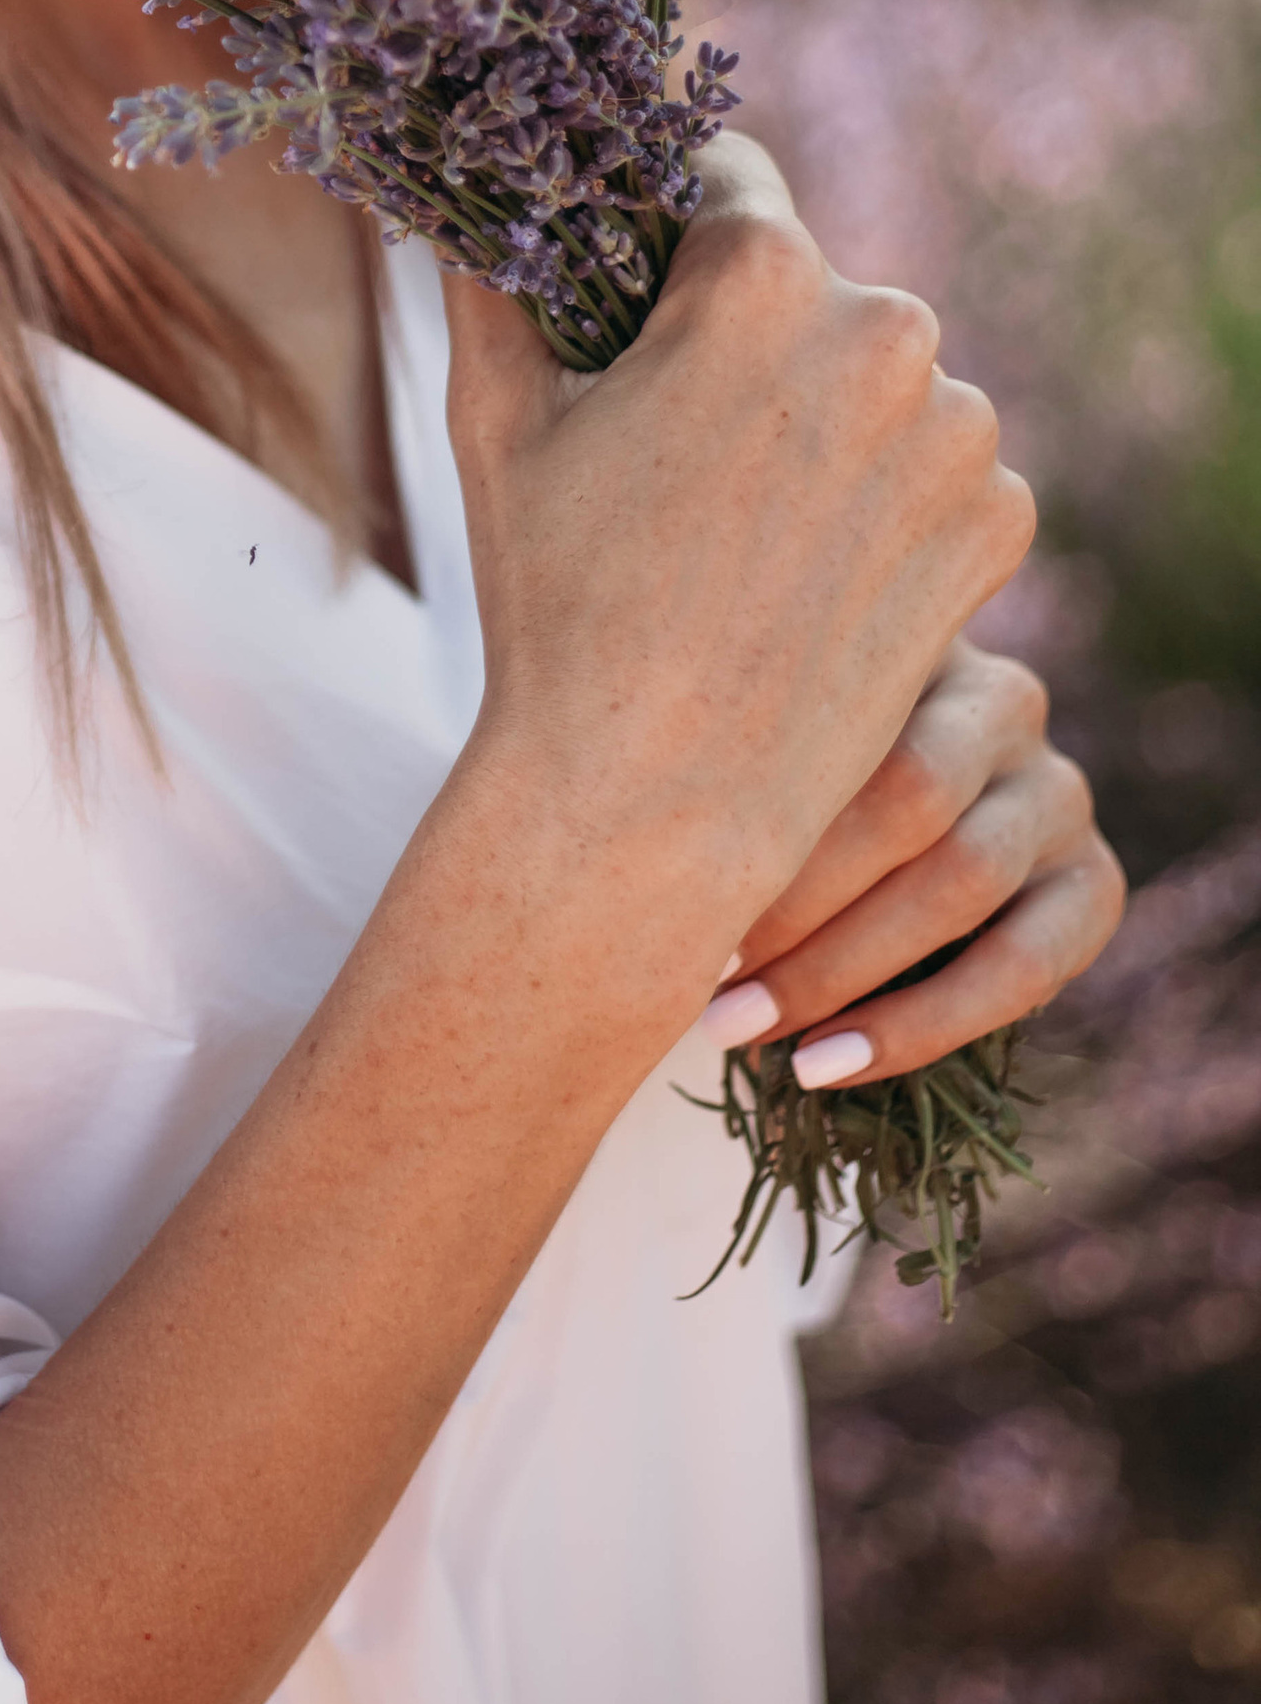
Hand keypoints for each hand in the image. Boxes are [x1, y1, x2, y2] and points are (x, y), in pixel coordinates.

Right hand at [443, 133, 1039, 1003]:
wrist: (655, 797)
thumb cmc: (555, 603)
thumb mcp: (494, 420)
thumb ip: (490, 280)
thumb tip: (462, 203)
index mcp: (762, 275)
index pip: (725, 172)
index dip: (666, 213)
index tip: (635, 262)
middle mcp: (887, 328)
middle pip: (809, 285)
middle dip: (747, 333)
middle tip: (671, 430)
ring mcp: (958, 431)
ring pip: (877, 378)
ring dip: (823, 416)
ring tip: (735, 520)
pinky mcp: (998, 521)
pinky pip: (933, 468)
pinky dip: (880, 500)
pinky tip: (803, 570)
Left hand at [705, 636, 1126, 1088]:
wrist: (869, 842)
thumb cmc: (760, 772)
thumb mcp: (745, 732)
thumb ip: (710, 736)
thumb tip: (610, 797)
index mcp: (908, 636)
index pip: (841, 708)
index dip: (758, 805)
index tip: (662, 882)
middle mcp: (1004, 701)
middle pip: (909, 796)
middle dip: (795, 900)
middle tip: (697, 973)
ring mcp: (1058, 790)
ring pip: (963, 881)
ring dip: (842, 971)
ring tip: (741, 1033)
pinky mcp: (1094, 885)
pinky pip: (1026, 967)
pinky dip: (919, 1027)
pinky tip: (828, 1067)